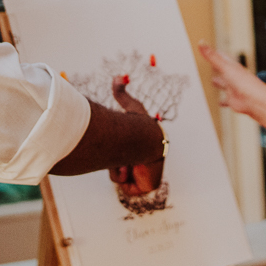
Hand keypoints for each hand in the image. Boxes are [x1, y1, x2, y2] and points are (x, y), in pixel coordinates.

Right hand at [108, 76, 164, 195]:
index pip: (125, 154)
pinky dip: (125, 181)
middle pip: (121, 167)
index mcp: (143, 149)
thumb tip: (117, 76)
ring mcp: (146, 176)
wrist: (143, 137)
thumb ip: (122, 92)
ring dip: (119, 170)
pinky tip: (129, 169)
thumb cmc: (136, 123)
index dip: (119, 151)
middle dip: (118, 162)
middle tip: (120, 153)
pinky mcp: (148, 187)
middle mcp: (144, 163)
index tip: (119, 146)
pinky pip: (129, 189)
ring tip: (125, 159)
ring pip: (122, 178)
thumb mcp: (130, 105)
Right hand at [198, 40, 264, 116]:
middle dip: (217, 67)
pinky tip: (218, 102)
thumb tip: (202, 42)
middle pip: (224, 70)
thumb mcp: (225, 67)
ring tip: (213, 81)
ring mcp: (233, 88)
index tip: (210, 50)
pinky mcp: (233, 99)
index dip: (216, 54)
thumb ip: (212, 56)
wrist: (254, 100)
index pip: (223, 57)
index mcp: (232, 66)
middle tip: (210, 64)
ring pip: (225, 84)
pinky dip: (222, 101)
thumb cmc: (244, 83)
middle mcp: (233, 76)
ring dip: (219, 82)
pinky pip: (226, 100)